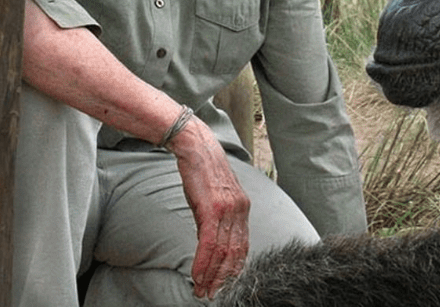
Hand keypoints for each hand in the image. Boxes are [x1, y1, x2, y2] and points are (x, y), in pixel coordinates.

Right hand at [168, 118, 250, 297]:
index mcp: (243, 208)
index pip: (243, 246)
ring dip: (211, 276)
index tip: (225, 285)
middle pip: (235, 254)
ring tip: (202, 291)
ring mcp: (228, 210)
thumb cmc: (203, 172)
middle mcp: (240, 210)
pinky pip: (209, 244)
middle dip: (224, 279)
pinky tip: (197, 276)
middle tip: (213, 295)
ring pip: (223, 252)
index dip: (234, 269)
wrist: (196, 147)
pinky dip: (203, 263)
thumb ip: (218, 219)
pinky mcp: (213, 208)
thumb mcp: (215, 197)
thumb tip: (211, 243)